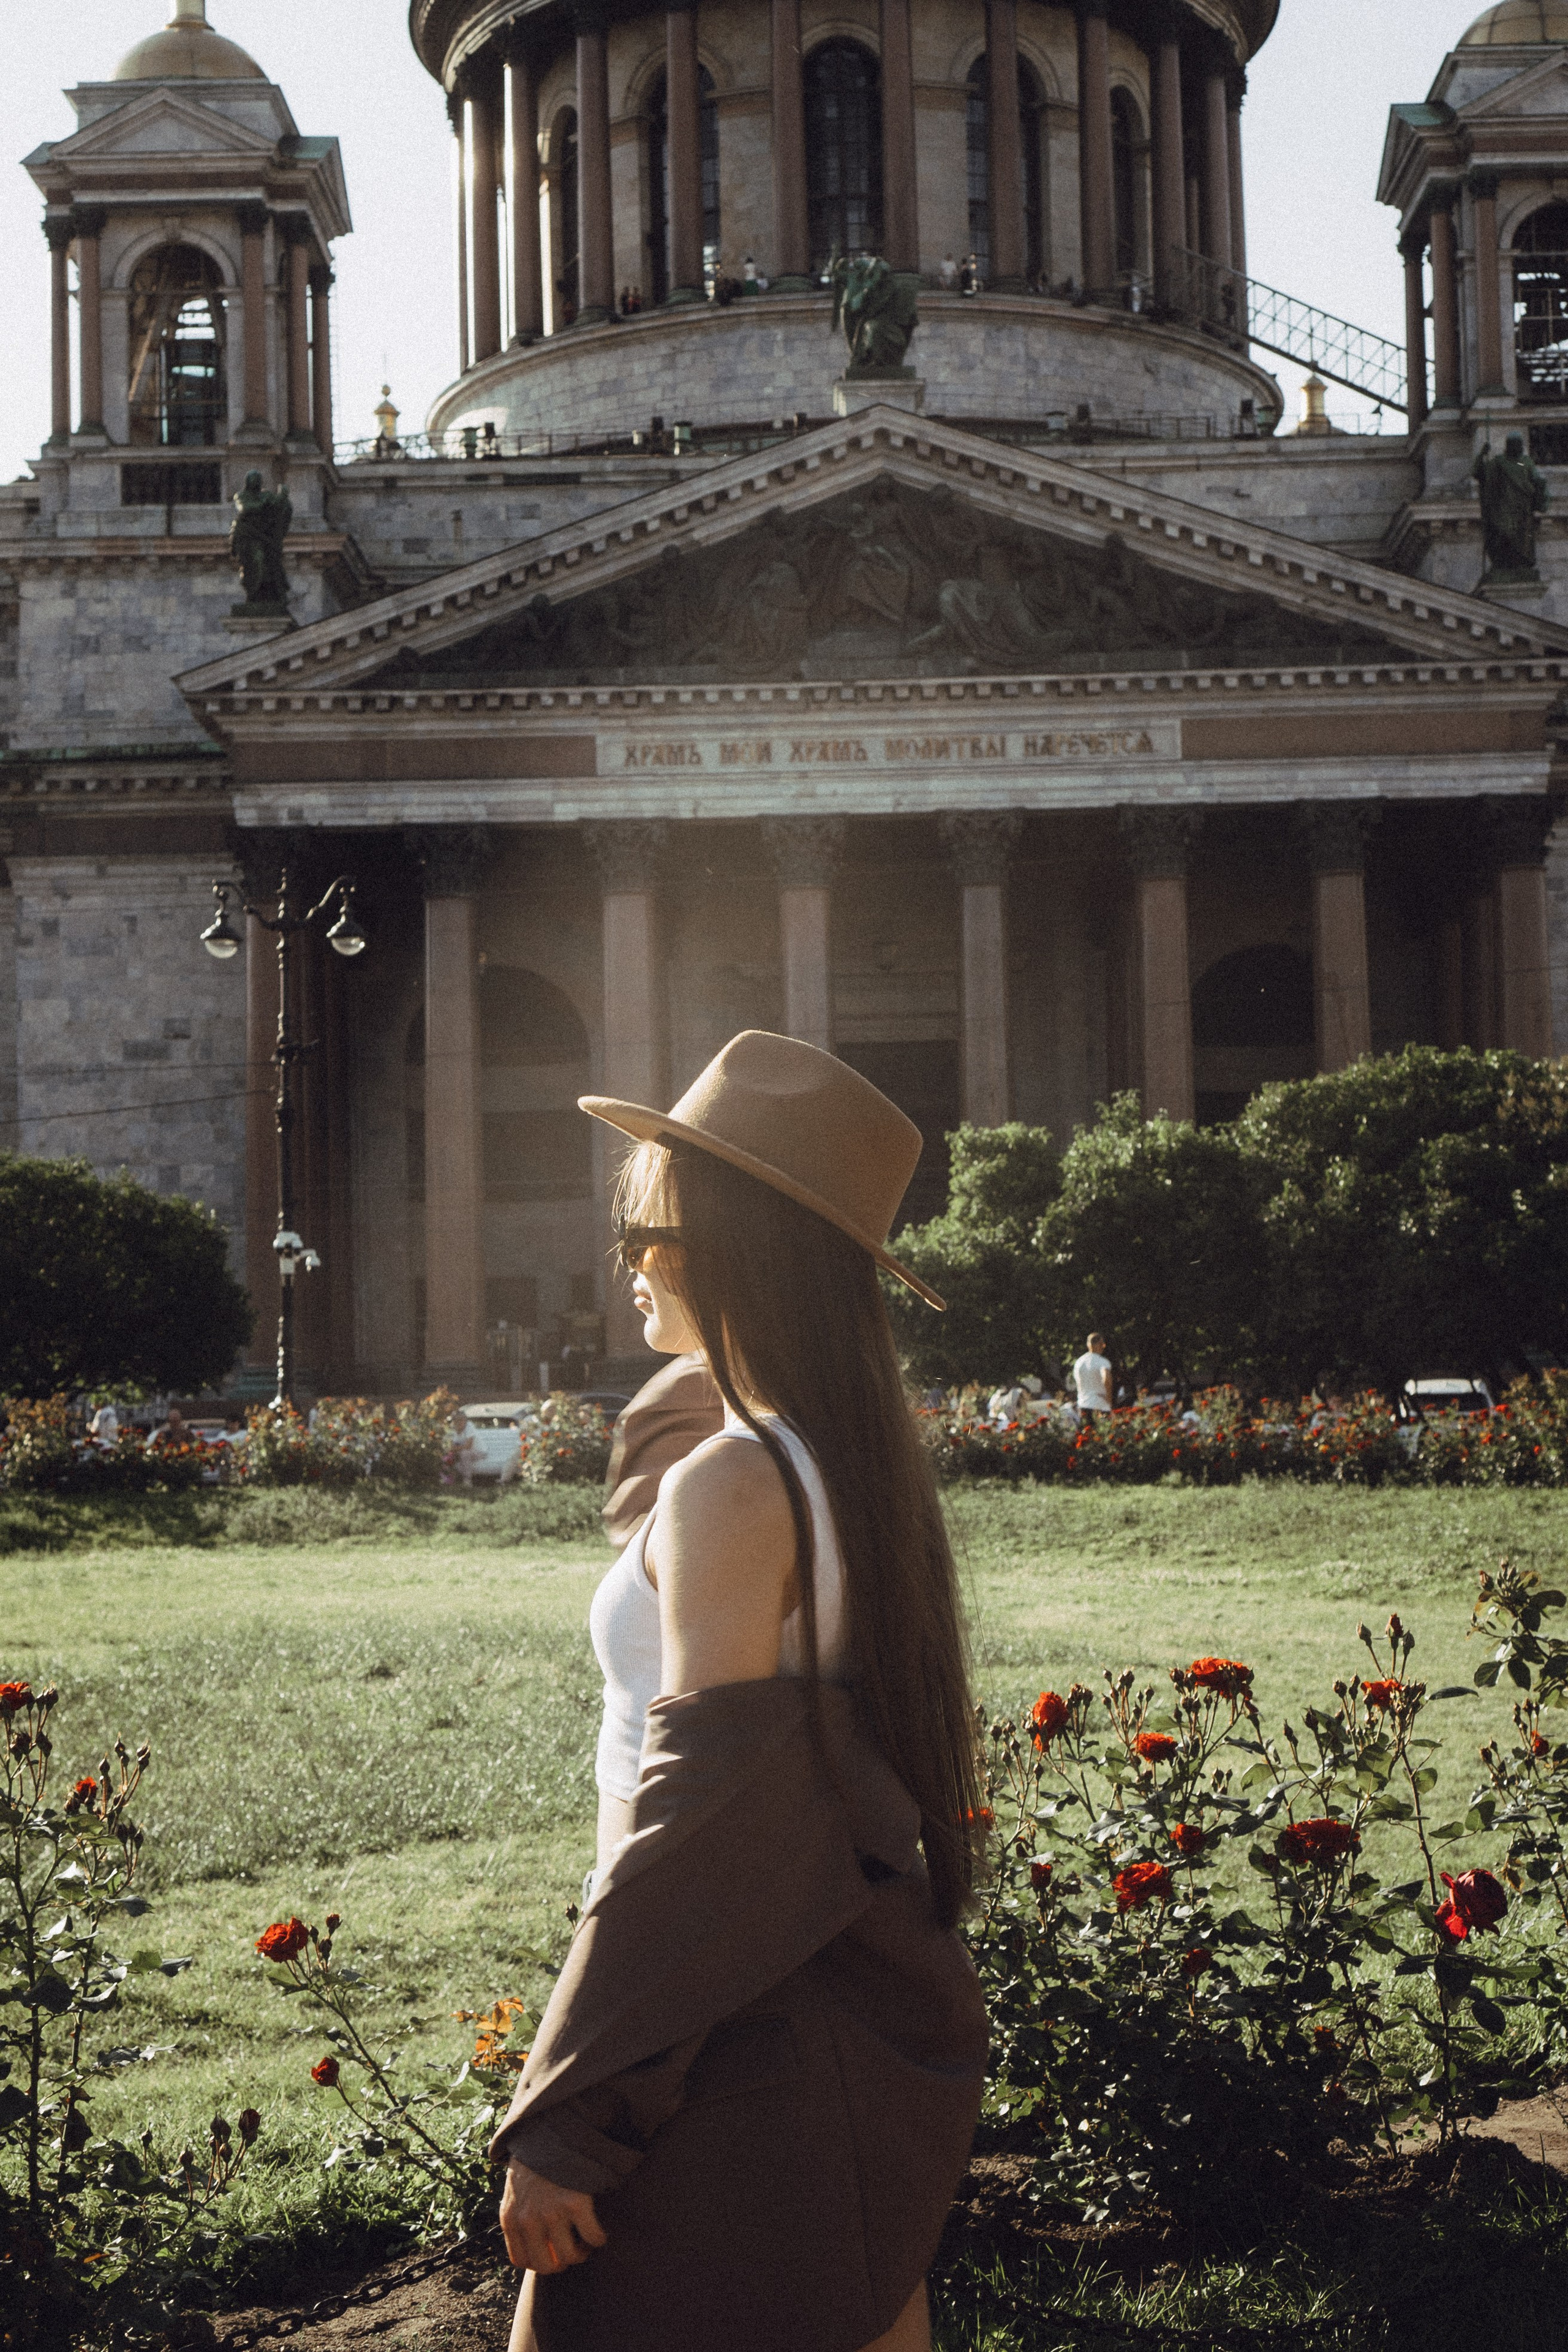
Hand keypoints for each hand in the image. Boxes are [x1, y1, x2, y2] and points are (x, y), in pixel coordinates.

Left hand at [499, 2156, 606, 2273]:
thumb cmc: (534, 2164)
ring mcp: (551, 2212)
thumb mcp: (514, 2193)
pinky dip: (599, 2239)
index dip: (539, 2262)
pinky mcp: (575, 2203)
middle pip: (546, 2265)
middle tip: (571, 2251)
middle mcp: (528, 2220)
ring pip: (570, 2256)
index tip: (552, 2254)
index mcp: (510, 2218)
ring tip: (585, 2243)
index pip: (521, 2260)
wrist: (548, 2131)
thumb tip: (537, 2249)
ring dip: (581, 2254)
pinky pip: (592, 2236)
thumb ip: (519, 2220)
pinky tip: (598, 2233)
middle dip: (561, 2263)